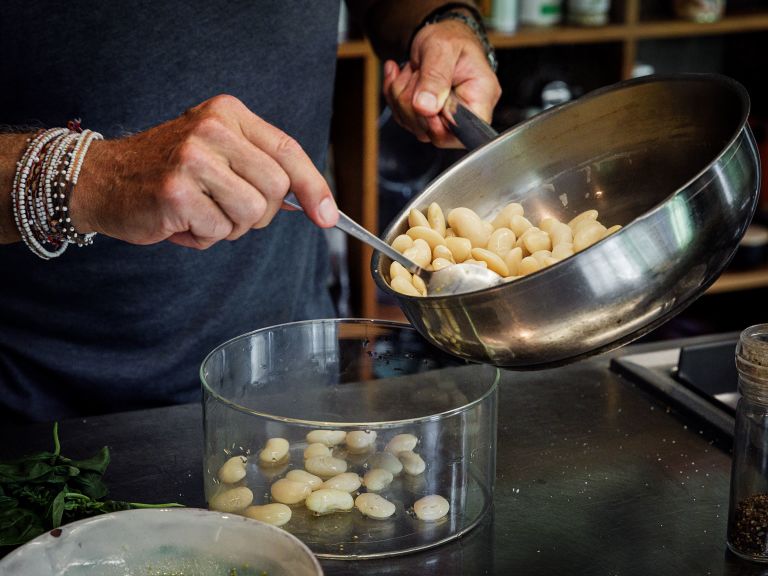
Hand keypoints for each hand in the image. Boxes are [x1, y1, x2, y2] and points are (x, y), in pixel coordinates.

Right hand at [71, 94, 338, 248]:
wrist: (103, 179)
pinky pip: (218, 231)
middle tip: (228, 209)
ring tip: (201, 213)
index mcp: (228, 113)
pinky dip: (204, 237)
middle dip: (260, 213)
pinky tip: (181, 221)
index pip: (288, 151)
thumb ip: (261, 167)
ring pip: (251, 214)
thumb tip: (317, 205)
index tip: (328, 217)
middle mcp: (211, 129)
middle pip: (276, 188)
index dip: (314, 187)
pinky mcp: (175, 192)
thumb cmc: (170, 172)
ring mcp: (192, 158)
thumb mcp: (218, 151)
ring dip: (231, 227)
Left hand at [382, 16, 500, 147]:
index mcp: (481, 96)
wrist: (441, 33)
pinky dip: (396, 96)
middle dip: (412, 104)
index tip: (424, 105)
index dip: (439, 127)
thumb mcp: (442, 48)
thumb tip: (426, 108)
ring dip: (402, 98)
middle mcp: (466, 112)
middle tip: (416, 73)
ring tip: (411, 71)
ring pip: (415, 127)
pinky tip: (401, 76)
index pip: (464, 133)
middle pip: (434, 133)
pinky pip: (405, 119)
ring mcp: (446, 118)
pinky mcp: (429, 117)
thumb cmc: (450, 37)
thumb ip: (435, 77)